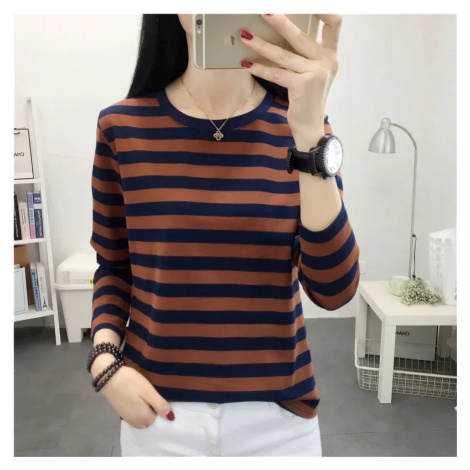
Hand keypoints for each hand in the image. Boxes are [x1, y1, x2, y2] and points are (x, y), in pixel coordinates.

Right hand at [91, 355, 174, 428]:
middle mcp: (134, 422)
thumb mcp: (148, 391)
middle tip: (152, 395)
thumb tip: (172, 419)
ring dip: (146, 410)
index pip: (158, 420)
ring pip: (142, 419)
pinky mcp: (122, 412)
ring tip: (146, 395)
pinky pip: (135, 415)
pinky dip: (139, 409)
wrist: (108, 376)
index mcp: (142, 419)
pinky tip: (138, 397)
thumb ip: (160, 405)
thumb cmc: (130, 382)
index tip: (159, 397)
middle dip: (154, 412)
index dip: (160, 409)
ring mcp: (126, 418)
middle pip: (150, 421)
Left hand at [240, 14, 341, 141]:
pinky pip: (277, 73)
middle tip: (262, 11)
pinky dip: (260, 68)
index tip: (299, 3)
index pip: (334, 22)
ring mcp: (316, 73)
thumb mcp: (312, 72)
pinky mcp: (303, 86)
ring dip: (261, 44)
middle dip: (279, 21)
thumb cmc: (307, 97)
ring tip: (245, 36)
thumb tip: (281, 29)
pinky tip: (247, 63)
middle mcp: (327, 61)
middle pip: (300, 34)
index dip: (323, 9)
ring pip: (283, 54)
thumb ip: (305, 53)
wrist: (310, 126)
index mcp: (331, 54)